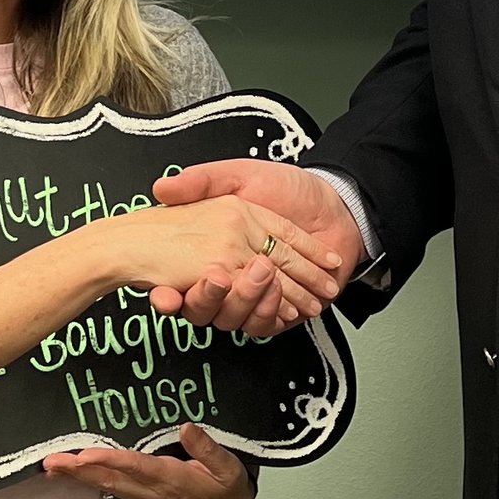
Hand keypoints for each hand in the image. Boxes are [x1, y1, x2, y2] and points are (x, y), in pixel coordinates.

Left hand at [41, 422, 253, 498]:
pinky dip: (87, 483)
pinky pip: (110, 491)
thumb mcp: (229, 469)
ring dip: (77, 478)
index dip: (110, 462)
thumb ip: (209, 449)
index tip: (85, 456)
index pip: (136, 468)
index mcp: (172, 480)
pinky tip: (71, 475)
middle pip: (110, 481)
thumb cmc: (227, 489)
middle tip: (51, 462)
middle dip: (79, 471)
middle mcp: (152, 492)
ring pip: (106, 488)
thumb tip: (187, 426)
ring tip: (51, 467)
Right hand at [149, 162, 361, 336]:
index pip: (183, 275)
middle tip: (220, 277)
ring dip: (244, 301)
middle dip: (208, 297)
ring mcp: (253, 294)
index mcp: (214, 247)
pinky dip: (270, 312)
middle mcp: (229, 274)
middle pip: (204, 303)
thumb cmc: (290, 188)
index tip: (163, 293)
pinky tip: (281, 301)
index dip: (168, 291)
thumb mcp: (240, 174)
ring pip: (233, 316)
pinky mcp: (277, 310)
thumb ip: (202, 180)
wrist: (337, 206)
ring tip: (261, 276)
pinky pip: (263, 324)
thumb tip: (161, 188)